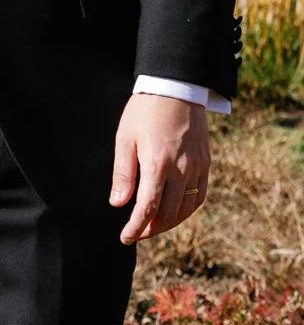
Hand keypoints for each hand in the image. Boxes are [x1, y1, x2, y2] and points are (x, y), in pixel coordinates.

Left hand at [110, 93, 210, 243]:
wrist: (175, 87)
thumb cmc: (144, 111)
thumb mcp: (125, 138)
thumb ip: (123, 173)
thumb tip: (118, 204)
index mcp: (158, 163)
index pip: (148, 208)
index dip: (136, 228)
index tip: (126, 237)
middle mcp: (181, 169)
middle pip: (169, 214)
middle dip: (151, 228)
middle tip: (137, 232)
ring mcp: (197, 167)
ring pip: (186, 209)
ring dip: (170, 223)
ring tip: (153, 225)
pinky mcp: (206, 163)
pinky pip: (200, 196)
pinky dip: (187, 210)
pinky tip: (175, 211)